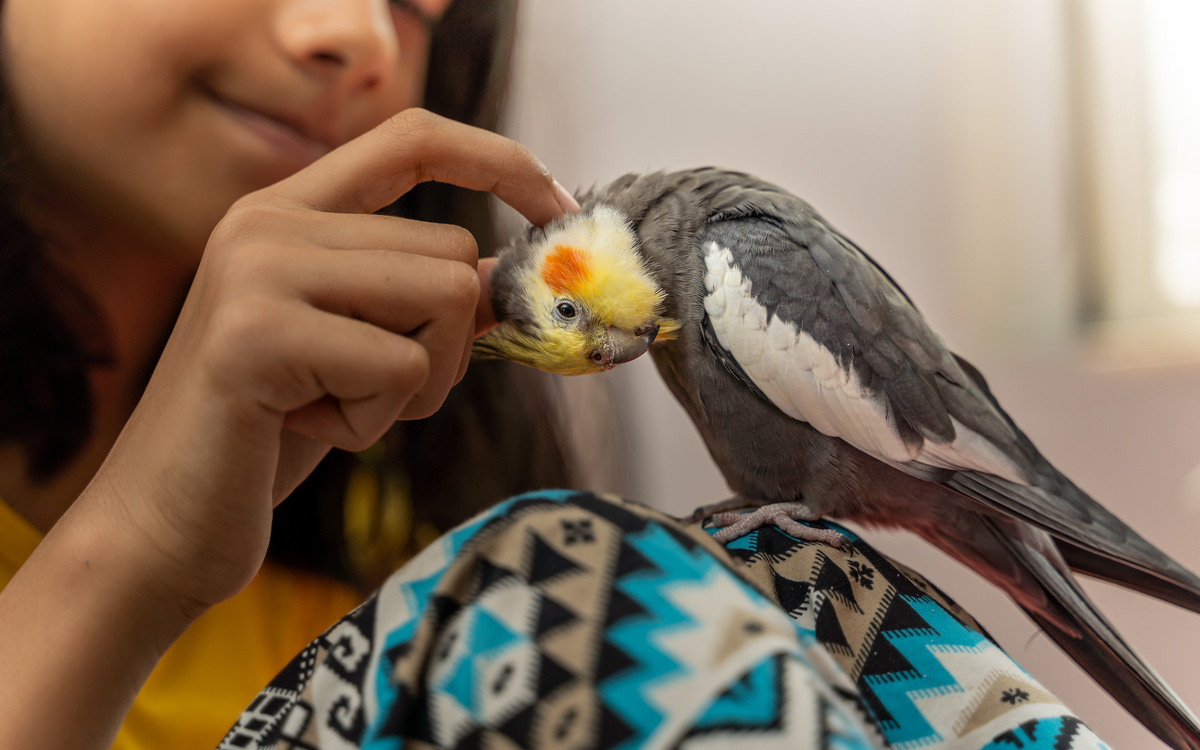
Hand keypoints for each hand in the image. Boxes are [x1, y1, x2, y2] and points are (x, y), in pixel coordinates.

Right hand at [90, 108, 577, 612]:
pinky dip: (377, 422)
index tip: (559, 206)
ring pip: (446, 298)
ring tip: (333, 408)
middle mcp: (266, 221)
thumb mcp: (359, 347)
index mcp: (288, 211)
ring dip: (415, 384)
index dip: (499, 161)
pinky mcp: (257, 335)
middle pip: (453, 252)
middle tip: (367, 392)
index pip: (412, 137)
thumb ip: (422, 297)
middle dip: (443, 347)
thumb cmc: (269, 433)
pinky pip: (404, 368)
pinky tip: (307, 431)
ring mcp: (257, 269)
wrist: (163, 523)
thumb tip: (517, 277)